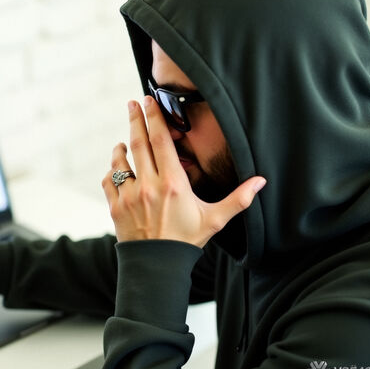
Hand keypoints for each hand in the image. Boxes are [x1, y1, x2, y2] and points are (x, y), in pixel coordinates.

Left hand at [102, 96, 265, 246]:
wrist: (158, 267)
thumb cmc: (187, 241)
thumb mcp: (215, 219)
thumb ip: (238, 198)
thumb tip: (261, 182)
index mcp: (172, 184)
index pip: (161, 141)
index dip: (154, 118)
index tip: (149, 101)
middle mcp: (148, 186)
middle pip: (139, 143)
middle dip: (136, 119)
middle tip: (133, 102)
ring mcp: (129, 195)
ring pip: (120, 160)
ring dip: (122, 145)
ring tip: (126, 137)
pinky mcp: (115, 207)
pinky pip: (108, 180)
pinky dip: (112, 169)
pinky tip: (118, 164)